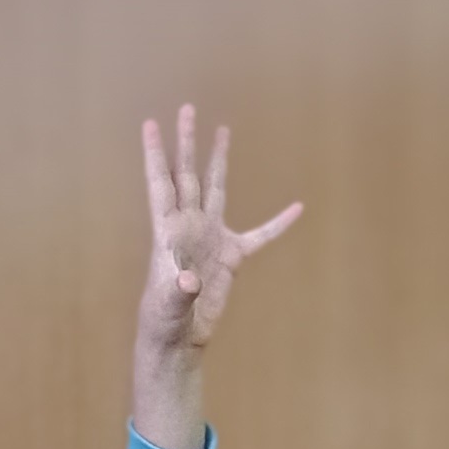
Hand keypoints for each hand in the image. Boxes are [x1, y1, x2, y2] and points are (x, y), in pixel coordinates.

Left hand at [130, 104, 300, 448]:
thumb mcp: (167, 306)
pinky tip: (297, 209)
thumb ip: (178, 290)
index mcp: (168, 232)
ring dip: (218, 160)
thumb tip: (189, 280)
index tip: (150, 124)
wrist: (179, 340)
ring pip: (215, 189)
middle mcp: (189, 225)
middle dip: (186, 142)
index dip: (155, 155)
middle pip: (188, 174)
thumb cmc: (163, 322)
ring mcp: (210, 237)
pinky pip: (260, 235)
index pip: (161, 184)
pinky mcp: (231, 257)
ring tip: (222, 130)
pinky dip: (279, 223)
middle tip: (186, 108)